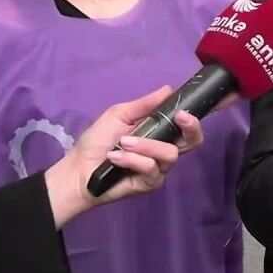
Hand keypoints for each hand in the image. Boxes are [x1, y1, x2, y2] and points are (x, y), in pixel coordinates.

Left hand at [44, 86, 205, 227]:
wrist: (78, 169)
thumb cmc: (97, 141)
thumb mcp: (119, 115)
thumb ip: (144, 105)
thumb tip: (169, 89)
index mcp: (160, 132)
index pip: (187, 126)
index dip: (194, 118)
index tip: (185, 110)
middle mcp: (164, 150)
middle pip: (193, 141)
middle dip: (190, 128)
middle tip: (179, 117)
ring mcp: (159, 168)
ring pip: (169, 153)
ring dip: (145, 145)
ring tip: (122, 143)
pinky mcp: (150, 183)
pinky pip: (151, 168)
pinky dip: (132, 160)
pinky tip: (115, 158)